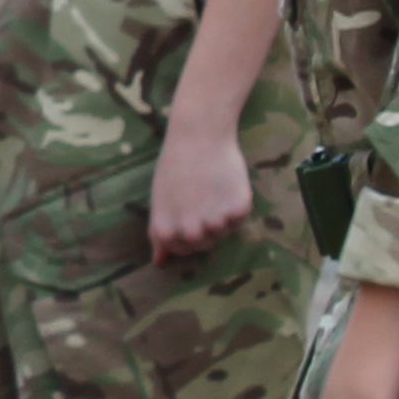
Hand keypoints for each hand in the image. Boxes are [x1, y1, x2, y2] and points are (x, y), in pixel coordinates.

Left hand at [148, 112, 255, 262]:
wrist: (199, 136)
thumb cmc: (175, 166)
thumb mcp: (159, 200)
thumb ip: (159, 233)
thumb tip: (159, 263)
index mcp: (167, 232)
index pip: (180, 251)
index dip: (184, 233)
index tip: (186, 212)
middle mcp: (191, 232)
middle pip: (203, 245)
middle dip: (204, 227)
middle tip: (200, 199)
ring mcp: (215, 223)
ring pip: (222, 232)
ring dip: (220, 216)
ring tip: (211, 189)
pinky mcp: (238, 211)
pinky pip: (239, 219)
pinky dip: (235, 205)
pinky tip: (225, 185)